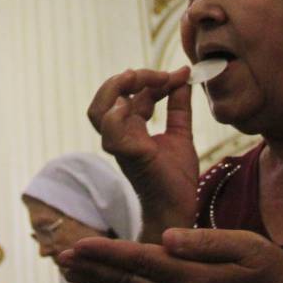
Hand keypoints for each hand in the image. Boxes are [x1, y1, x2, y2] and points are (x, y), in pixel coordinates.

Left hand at [58, 229, 282, 282]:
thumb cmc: (272, 273)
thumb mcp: (249, 247)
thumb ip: (207, 242)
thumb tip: (168, 237)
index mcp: (195, 279)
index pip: (141, 263)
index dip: (106, 255)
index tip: (78, 245)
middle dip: (92, 271)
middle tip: (60, 258)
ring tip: (72, 271)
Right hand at [87, 67, 196, 232]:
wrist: (178, 208)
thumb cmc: (176, 177)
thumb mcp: (180, 132)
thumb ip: (179, 105)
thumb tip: (184, 75)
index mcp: (131, 127)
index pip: (131, 93)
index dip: (152, 78)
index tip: (179, 74)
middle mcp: (120, 134)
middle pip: (106, 97)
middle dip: (127, 78)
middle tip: (157, 74)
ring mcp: (120, 144)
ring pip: (98, 111)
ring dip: (114, 89)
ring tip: (136, 77)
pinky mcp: (127, 155)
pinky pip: (110, 133)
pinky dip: (116, 115)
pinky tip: (132, 104)